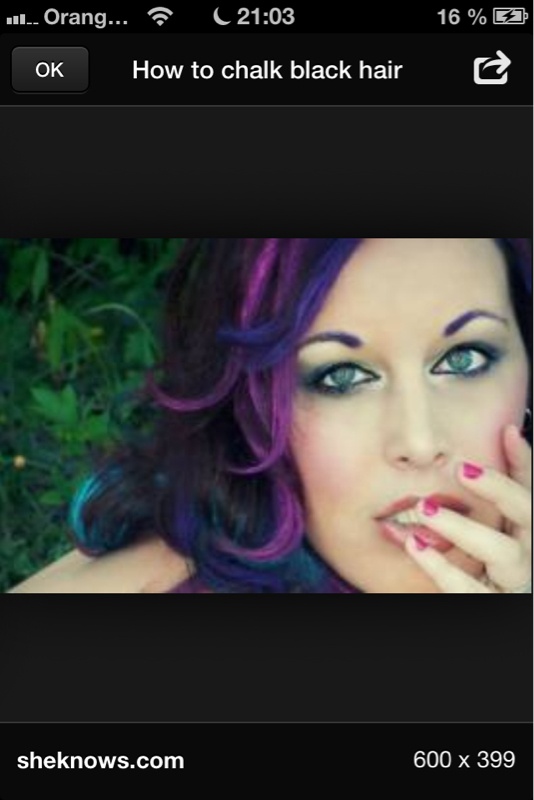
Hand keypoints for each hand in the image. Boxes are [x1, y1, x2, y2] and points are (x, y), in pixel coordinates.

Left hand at [404, 424, 531, 592]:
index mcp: (527, 528)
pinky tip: (414, 545)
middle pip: (527, 512)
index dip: (524, 461)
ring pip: (502, 552)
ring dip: (463, 528)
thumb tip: (508, 431)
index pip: (530, 489)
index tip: (505, 432)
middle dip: (498, 488)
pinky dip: (441, 567)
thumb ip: (500, 483)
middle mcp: (529, 551)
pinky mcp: (493, 602)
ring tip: (425, 509)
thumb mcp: (493, 521)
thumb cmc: (487, 561)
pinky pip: (469, 588)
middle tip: (462, 469)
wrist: (481, 599)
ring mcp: (515, 580)